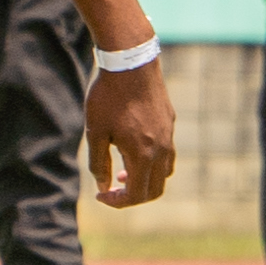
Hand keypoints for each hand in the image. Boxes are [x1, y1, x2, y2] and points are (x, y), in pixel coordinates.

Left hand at [85, 61, 176, 207]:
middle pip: (155, 190)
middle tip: (112, 188)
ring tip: (123, 171)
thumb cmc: (108, 97)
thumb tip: (103, 187)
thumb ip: (99, 164)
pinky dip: (153, 163)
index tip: (101, 196)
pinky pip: (167, 154)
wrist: (130, 62)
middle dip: (133, 196)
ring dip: (145, 180)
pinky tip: (134, 150)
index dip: (118, 202)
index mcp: (143, 155)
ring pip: (164, 173)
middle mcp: (162, 149)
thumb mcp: (96, 132)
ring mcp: (169, 136)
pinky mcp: (169, 122)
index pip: (137, 195)